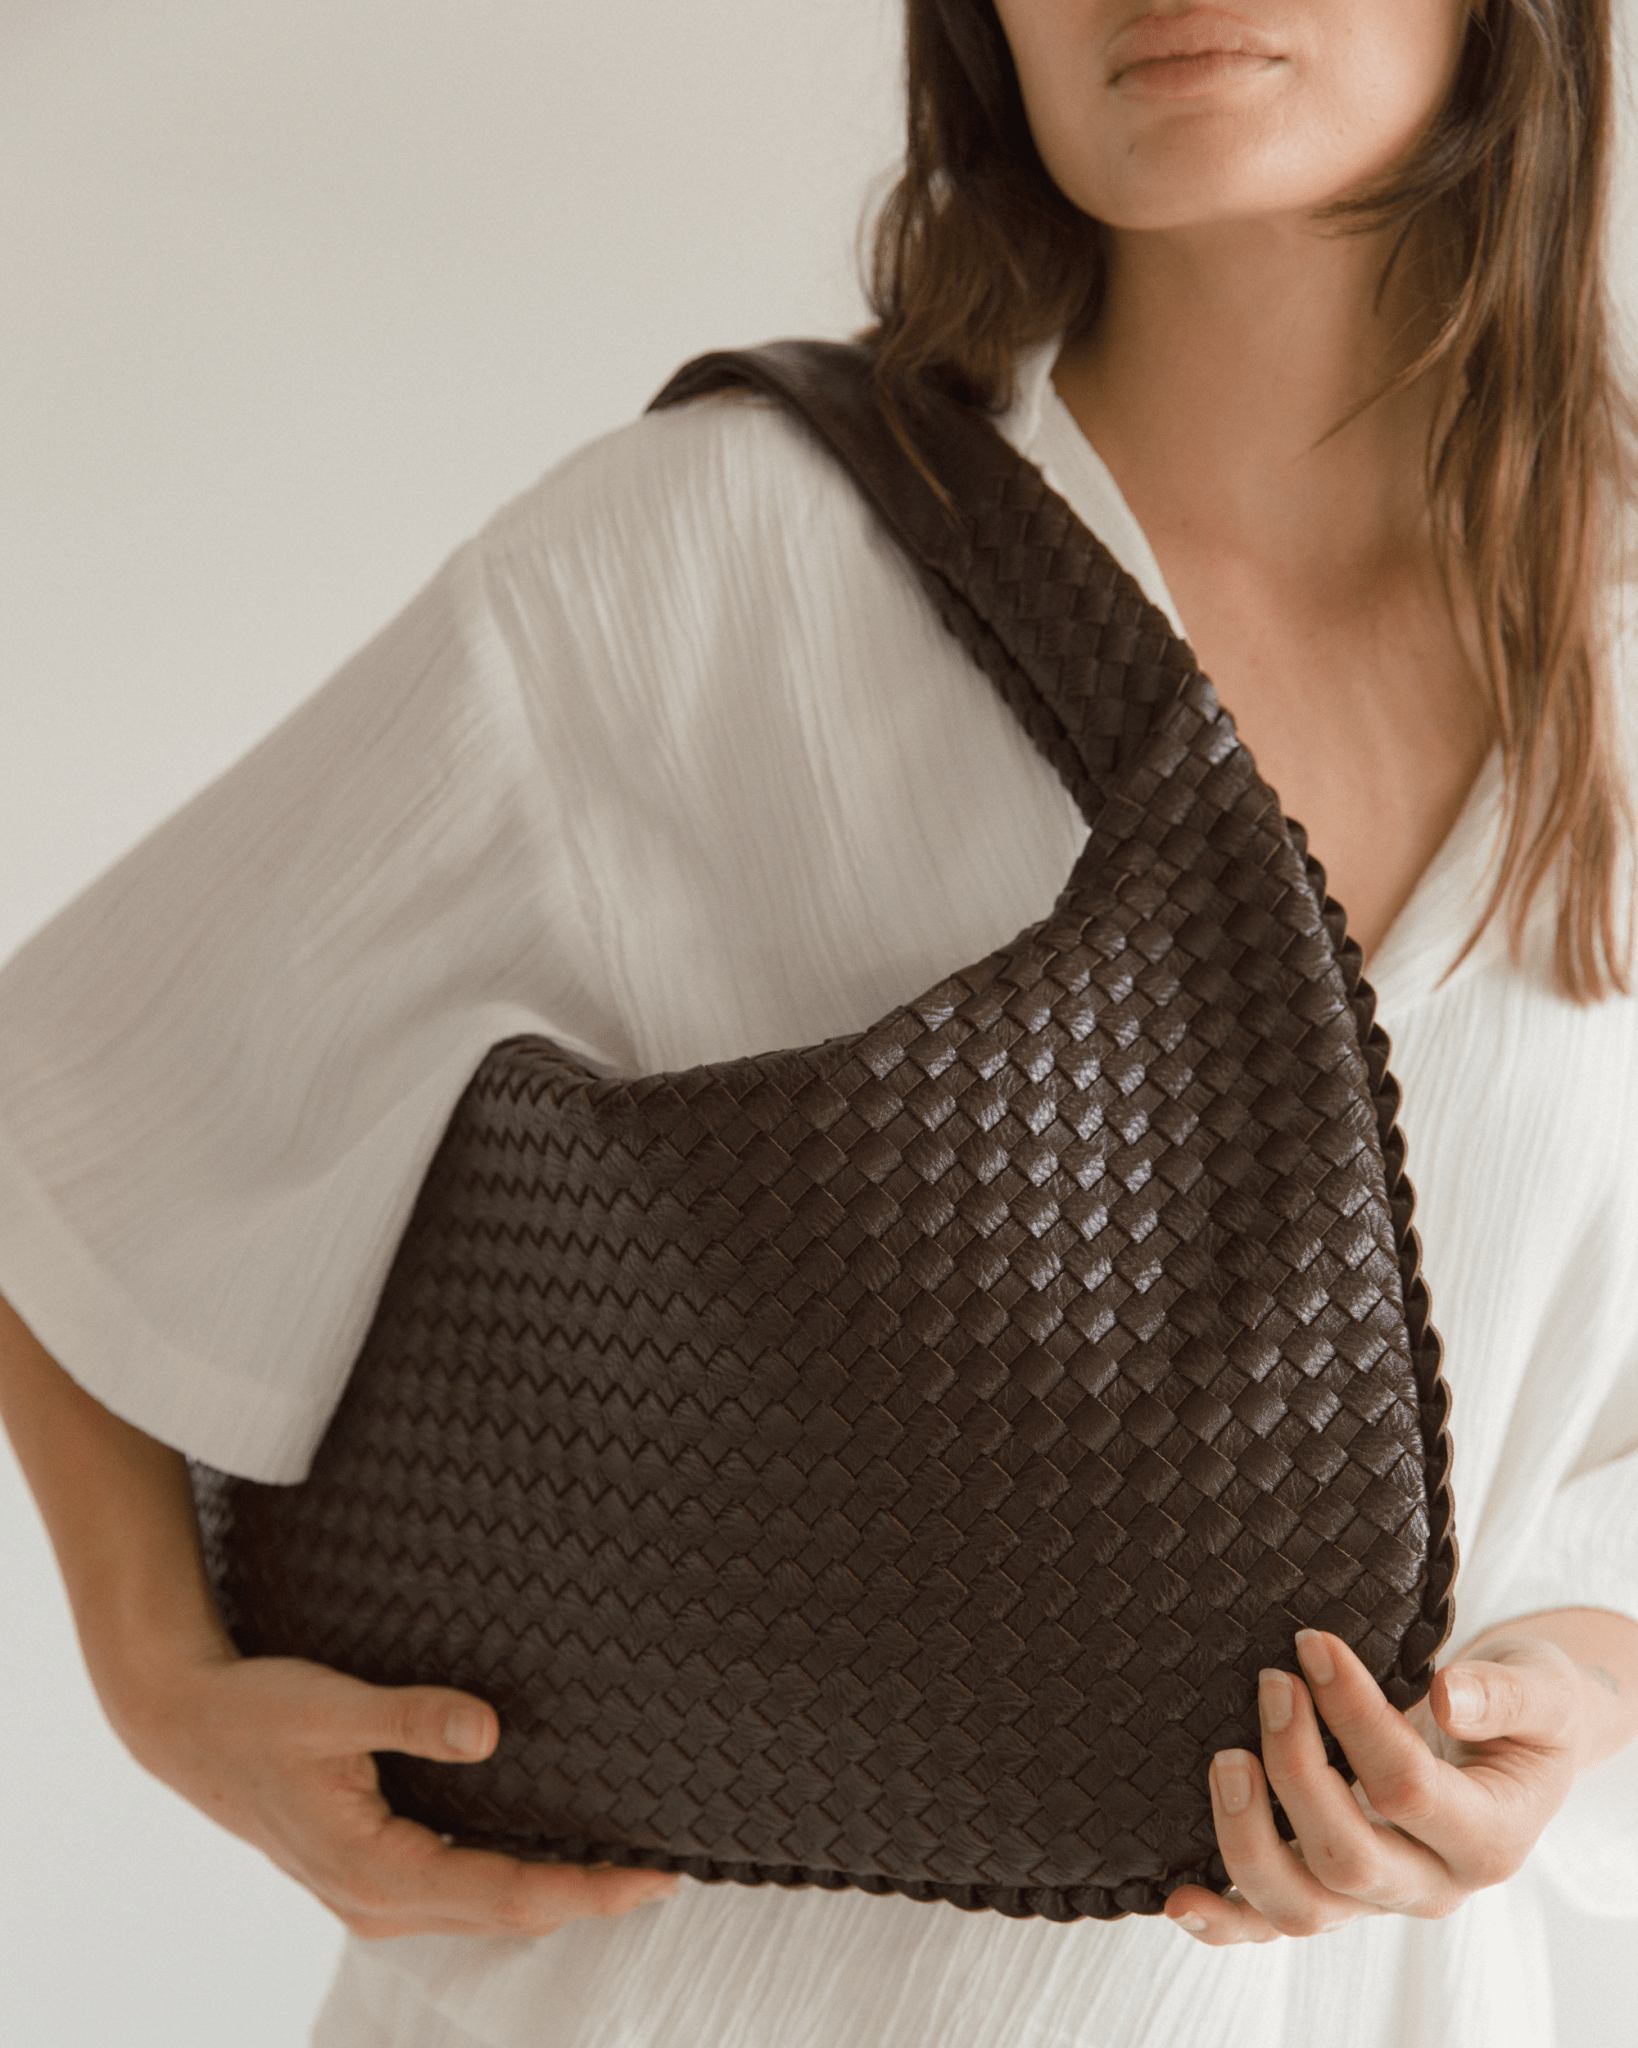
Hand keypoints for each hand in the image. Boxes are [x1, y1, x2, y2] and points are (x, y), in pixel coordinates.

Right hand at [124, 1648, 678, 1939]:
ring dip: (553, 1895)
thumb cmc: (255, 1713)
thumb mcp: (333, 1705)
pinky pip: (457, 1894)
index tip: (654, 1876)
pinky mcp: (368, 1877)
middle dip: (588, 1898)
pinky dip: (510, 1883)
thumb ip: (413, 1716)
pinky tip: (546, 1852)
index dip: (587, 1890)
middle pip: (507, 1915)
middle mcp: (376, 1901)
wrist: (184, 1729)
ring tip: (624, 1867)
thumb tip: (490, 1729)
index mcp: (375, 1870)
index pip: (507, 1894)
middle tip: (666, 1871)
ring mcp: (370, 1897)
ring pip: (484, 1912)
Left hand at [1162, 1627, 1587, 1943]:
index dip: (1353, 1715)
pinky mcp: (1332, 1894)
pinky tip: (1178, 1894)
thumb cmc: (1523, 1712)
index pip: (1405, 1788)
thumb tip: (1448, 1698)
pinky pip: (1269, 1924)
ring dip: (1248, 1836)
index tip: (1313, 1644)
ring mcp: (1375, 1898)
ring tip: (1226, 1757)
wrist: (1516, 1747)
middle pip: (1347, 1858)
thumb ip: (1505, 1695)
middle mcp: (1430, 1885)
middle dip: (1295, 1767)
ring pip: (1301, 1907)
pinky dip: (1223, 1918)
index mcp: (1488, 1839)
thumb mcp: (1542, 1690)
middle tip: (1272, 1682)